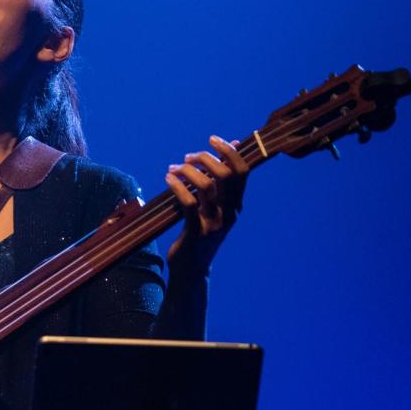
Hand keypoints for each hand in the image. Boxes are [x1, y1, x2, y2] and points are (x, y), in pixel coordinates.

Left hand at [164, 135, 248, 275]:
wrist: (192, 270)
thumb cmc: (200, 233)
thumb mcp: (214, 208)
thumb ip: (221, 182)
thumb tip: (232, 147)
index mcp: (235, 205)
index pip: (242, 171)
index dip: (229, 151)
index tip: (212, 140)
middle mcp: (229, 213)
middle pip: (226, 175)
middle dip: (205, 158)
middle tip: (187, 157)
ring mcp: (213, 223)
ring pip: (206, 186)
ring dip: (187, 171)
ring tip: (173, 168)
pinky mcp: (196, 232)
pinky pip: (188, 203)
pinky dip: (177, 186)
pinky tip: (168, 179)